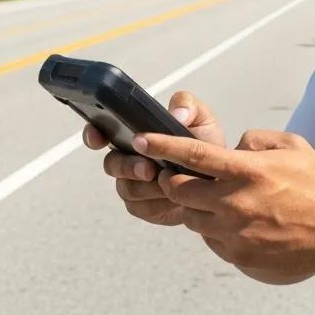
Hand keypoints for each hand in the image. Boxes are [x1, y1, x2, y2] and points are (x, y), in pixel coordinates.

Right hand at [82, 91, 225, 226]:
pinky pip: (142, 209)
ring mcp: (133, 185)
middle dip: (128, 166)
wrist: (220, 179)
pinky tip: (176, 199)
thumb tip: (176, 114)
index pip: (102, 132)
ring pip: (127, 189)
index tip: (98, 136)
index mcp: (135, 135)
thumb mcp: (202, 118)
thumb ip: (188, 106)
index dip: (93, 134)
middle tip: (148, 168)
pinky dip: (159, 204)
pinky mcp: (143, 207)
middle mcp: (128, 160)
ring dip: (148, 188)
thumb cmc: (205, 145)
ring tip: (170, 184)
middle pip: (111, 164)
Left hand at [138, 127, 314, 284]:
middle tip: (181, 176)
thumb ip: (255, 140)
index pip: (192, 154)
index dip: (162, 145)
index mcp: (247, 171)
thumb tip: (232, 147)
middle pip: (180, 190)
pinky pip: (212, 240)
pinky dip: (217, 230)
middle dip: (174, 181)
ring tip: (223, 202)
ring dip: (197, 207)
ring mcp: (235, 233)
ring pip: (192, 218)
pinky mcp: (239, 257)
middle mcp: (235, 203)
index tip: (140, 140)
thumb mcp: (292, 147)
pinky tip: (242, 224)